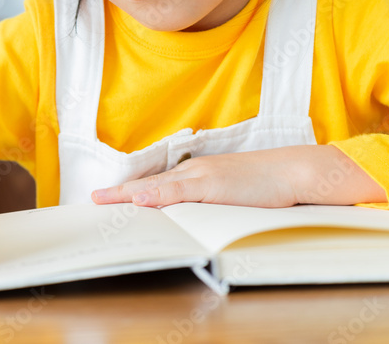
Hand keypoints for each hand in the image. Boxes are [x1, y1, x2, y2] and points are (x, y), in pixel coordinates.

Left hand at [90, 145, 385, 208]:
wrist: (295, 170)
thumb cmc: (269, 185)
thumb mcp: (233, 195)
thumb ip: (210, 203)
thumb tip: (192, 219)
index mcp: (198, 175)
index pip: (158, 184)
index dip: (133, 192)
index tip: (109, 198)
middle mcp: (195, 172)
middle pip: (151, 184)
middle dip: (121, 194)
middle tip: (93, 200)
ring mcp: (203, 177)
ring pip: (159, 187)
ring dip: (130, 195)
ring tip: (103, 201)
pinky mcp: (215, 185)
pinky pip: (181, 192)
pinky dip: (159, 196)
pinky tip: (141, 200)